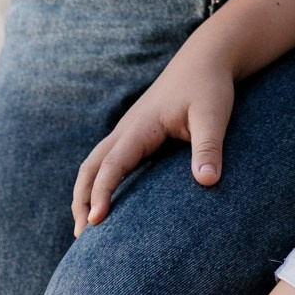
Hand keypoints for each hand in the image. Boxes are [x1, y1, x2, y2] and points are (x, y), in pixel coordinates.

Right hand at [71, 45, 236, 235]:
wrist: (205, 59)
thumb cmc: (209, 86)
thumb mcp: (213, 114)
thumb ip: (208, 147)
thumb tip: (207, 182)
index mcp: (140, 127)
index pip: (112, 165)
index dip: (102, 193)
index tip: (95, 222)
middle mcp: (126, 129)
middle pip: (91, 167)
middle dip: (81, 199)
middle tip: (81, 235)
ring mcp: (128, 131)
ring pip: (94, 163)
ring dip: (84, 192)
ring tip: (85, 226)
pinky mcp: (135, 133)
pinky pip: (107, 160)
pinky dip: (97, 181)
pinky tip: (105, 201)